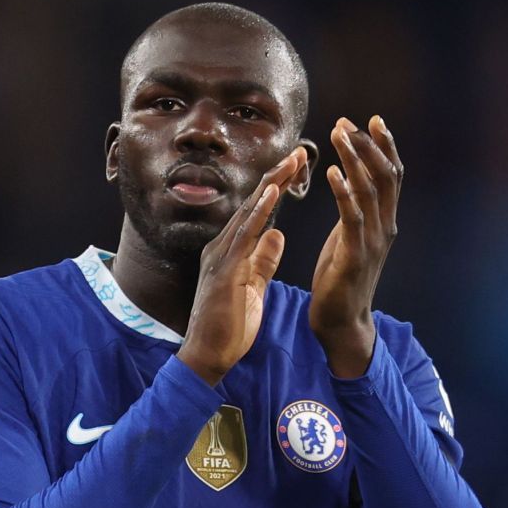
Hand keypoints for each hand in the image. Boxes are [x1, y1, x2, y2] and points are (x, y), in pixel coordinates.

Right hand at [178, 148, 307, 385]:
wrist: (208, 356)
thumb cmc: (229, 327)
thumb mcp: (254, 288)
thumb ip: (263, 261)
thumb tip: (277, 235)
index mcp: (231, 252)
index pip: (257, 213)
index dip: (277, 189)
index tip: (296, 168)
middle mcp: (222, 247)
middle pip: (253, 204)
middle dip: (277, 176)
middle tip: (299, 151)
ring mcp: (221, 257)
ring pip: (249, 212)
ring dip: (271, 185)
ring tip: (290, 162)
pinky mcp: (224, 271)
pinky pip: (244, 235)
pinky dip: (258, 212)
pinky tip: (272, 193)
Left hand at [310, 116, 400, 376]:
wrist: (341, 322)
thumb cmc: (340, 280)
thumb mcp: (349, 238)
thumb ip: (355, 211)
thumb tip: (351, 182)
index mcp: (384, 222)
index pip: (391, 176)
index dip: (384, 146)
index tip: (371, 119)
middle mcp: (385, 228)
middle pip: (387, 176)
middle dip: (369, 144)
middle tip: (348, 121)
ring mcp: (372, 242)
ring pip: (370, 190)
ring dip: (355, 159)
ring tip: (339, 134)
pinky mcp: (355, 256)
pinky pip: (352, 217)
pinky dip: (344, 191)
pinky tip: (331, 172)